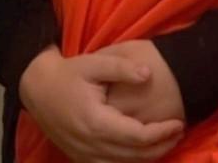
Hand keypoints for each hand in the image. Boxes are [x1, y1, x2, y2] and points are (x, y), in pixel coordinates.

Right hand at [19, 46, 184, 161]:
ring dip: (148, 157)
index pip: (137, 137)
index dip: (161, 133)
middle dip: (160, 147)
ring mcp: (83, 156)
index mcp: (96, 122)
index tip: (179, 122)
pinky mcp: (80, 158)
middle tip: (179, 132)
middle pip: (134, 157)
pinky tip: (143, 151)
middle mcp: (90, 146)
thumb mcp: (95, 63)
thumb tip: (148, 74)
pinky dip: (130, 162)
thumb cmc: (69, 73)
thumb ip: (122, 68)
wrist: (38, 88)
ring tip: (167, 141)